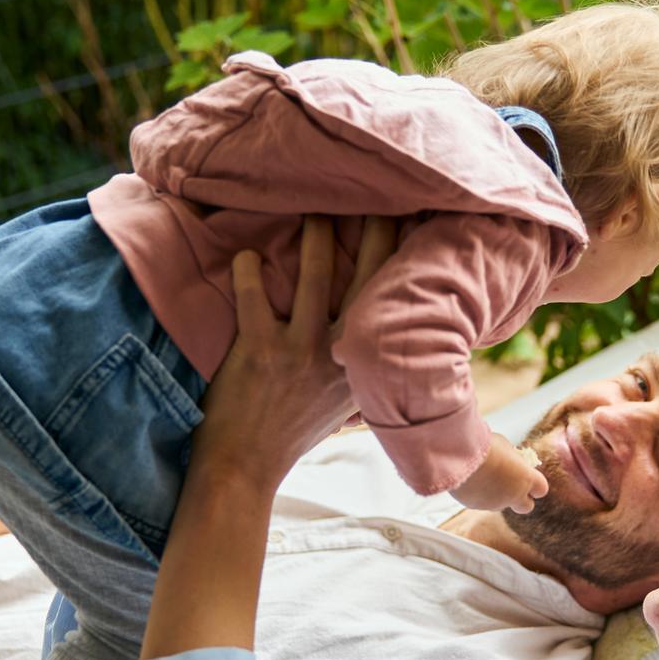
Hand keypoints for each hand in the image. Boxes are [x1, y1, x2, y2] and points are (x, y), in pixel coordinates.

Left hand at [193, 215, 397, 487]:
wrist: (245, 468)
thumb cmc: (291, 432)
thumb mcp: (344, 404)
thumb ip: (364, 370)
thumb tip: (388, 343)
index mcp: (367, 365)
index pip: (397, 303)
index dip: (406, 260)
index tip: (413, 222)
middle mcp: (342, 354)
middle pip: (370, 277)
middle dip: (376, 229)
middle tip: (375, 190)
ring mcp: (302, 351)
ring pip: (315, 275)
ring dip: (315, 235)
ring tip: (313, 205)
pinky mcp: (260, 351)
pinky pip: (255, 295)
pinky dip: (248, 269)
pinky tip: (246, 254)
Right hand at [449, 432, 548, 513]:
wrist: (459, 456)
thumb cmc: (484, 446)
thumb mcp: (505, 446)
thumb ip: (512, 458)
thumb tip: (511, 460)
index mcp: (526, 478)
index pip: (541, 489)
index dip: (536, 484)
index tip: (529, 477)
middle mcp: (513, 495)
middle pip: (526, 506)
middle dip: (521, 498)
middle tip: (512, 485)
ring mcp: (494, 503)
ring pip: (500, 504)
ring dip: (497, 495)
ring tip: (485, 477)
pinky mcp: (475, 506)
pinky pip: (480, 502)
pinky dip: (478, 494)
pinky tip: (471, 479)